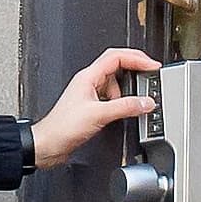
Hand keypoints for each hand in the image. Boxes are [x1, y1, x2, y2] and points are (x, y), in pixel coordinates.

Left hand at [31, 47, 164, 170]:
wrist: (48, 145)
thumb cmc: (62, 127)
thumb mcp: (98, 114)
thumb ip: (125, 107)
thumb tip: (146, 102)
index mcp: (88, 76)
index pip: (116, 56)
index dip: (137, 58)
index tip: (152, 65)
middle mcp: (89, 82)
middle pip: (117, 66)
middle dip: (135, 70)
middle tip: (150, 76)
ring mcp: (90, 94)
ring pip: (115, 83)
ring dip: (128, 89)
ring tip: (135, 100)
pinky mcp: (91, 107)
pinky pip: (112, 98)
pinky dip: (122, 101)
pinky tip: (124, 110)